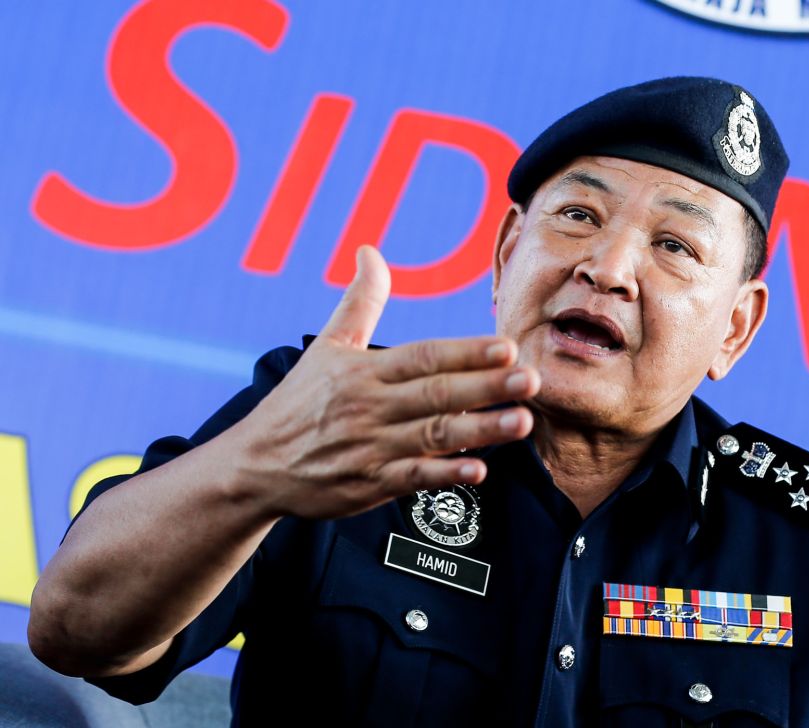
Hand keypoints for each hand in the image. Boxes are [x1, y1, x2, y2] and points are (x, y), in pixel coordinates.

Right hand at [236, 246, 539, 519]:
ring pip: (433, 436)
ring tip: (522, 422)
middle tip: (529, 379)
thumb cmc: (297, 403)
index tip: (505, 347)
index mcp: (364, 371)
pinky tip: (478, 470)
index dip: (465, 351)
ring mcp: (371, 447)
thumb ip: (359, 302)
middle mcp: (370, 407)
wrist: (255, 467)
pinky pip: (413, 479)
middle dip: (486, 386)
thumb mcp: (326, 347)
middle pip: (437, 393)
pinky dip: (445, 475)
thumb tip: (371, 251)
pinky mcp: (369, 484)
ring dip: (480, 429)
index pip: (423, 357)